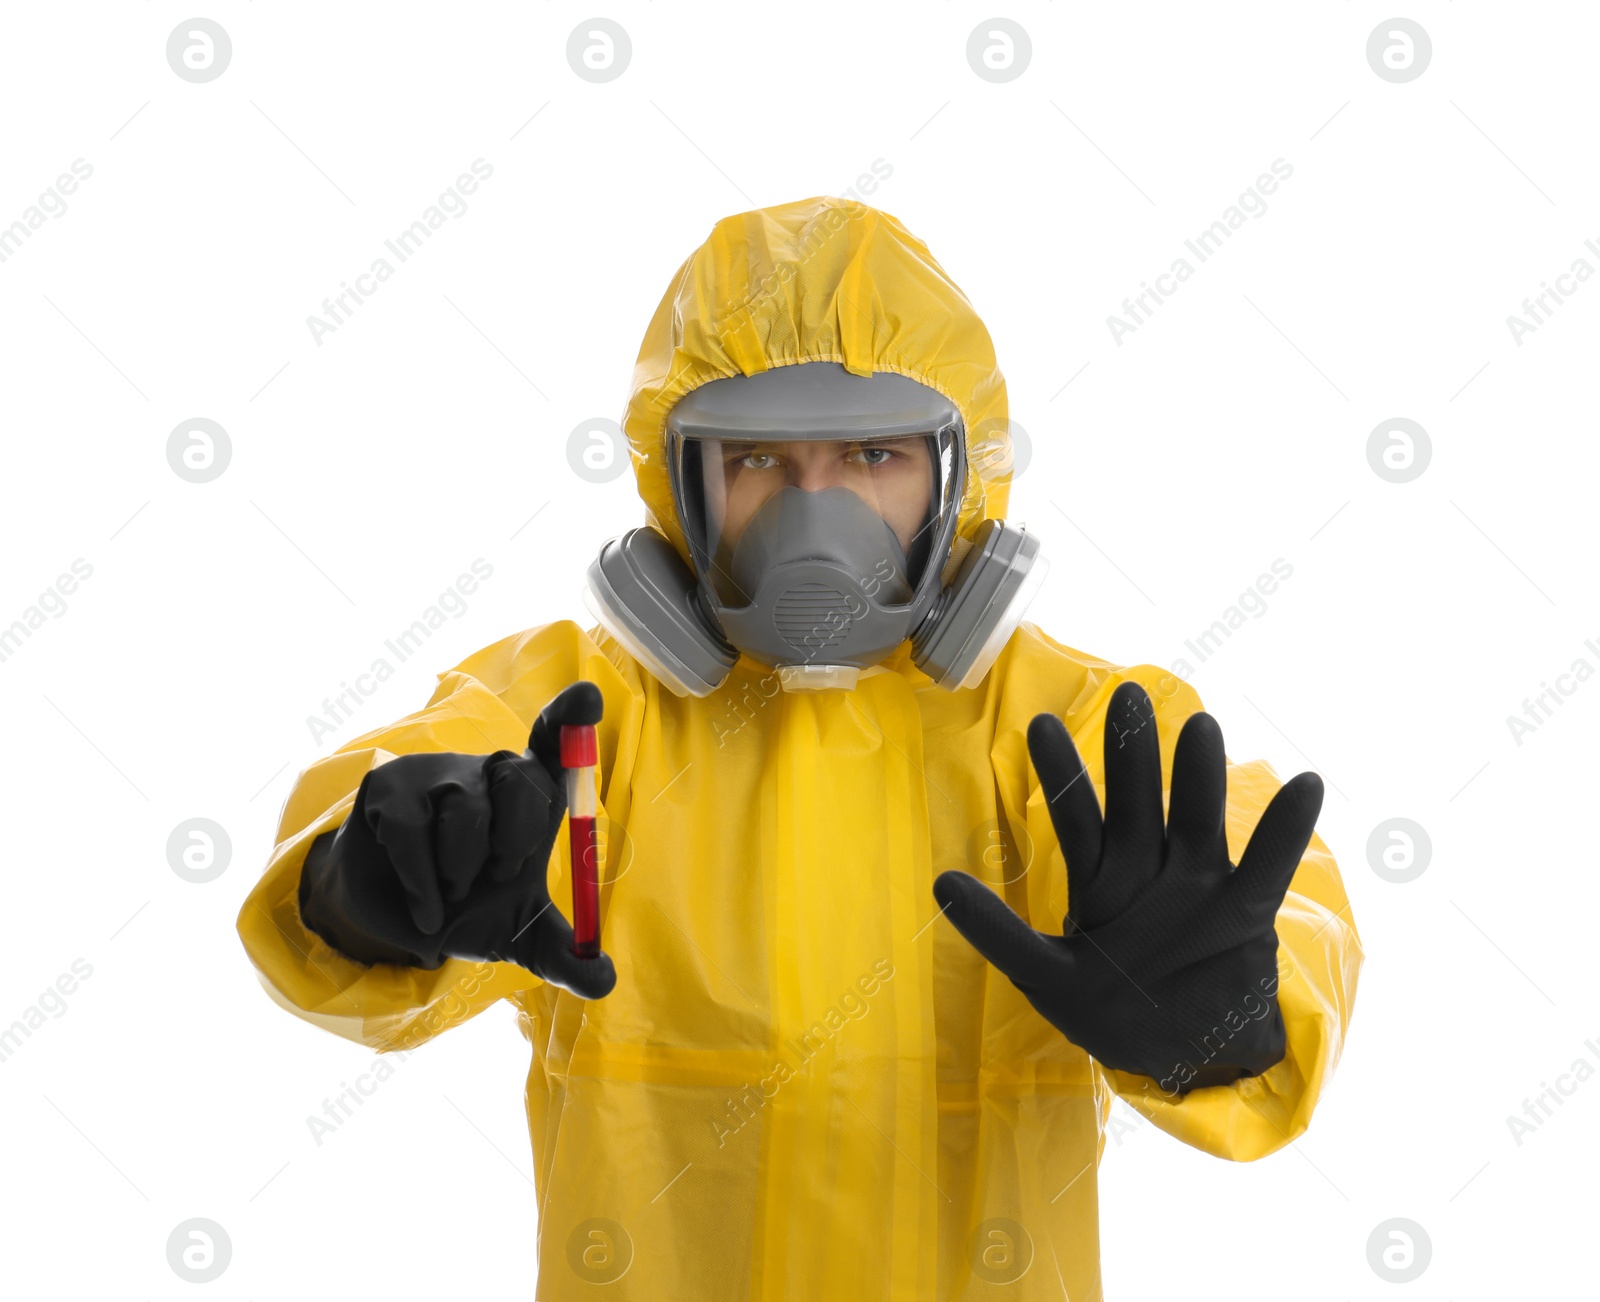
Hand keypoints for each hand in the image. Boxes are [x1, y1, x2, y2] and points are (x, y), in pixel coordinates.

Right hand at [298, 680, 616, 998]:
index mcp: (531, 792)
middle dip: (516, 838)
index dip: (570, 716)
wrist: (394, 918)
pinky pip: (413, 834)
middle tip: (501, 876)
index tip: (588, 698)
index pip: (556, 741)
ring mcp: (438, 775)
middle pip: (521, 775)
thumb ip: (567, 954)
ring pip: (467, 814)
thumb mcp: (521, 935)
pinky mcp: (388, 788)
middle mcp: (490, 771)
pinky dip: (424, 885)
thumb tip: (605, 981)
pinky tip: (427, 912)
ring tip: (456, 894)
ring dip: (463, 872)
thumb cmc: (470, 907)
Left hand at [934, 681, 1322, 1092]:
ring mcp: (1199, 883)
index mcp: (1099, 879)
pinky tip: (1306, 783)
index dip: (1060, 771)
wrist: (1184, 1059)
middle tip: (1127, 696)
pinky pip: (1269, 865)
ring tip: (1199, 726)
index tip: (1037, 723)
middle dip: (1132, 752)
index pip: (1076, 814)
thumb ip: (998, 933)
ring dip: (1199, 776)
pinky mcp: (1245, 912)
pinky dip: (1286, 829)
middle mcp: (1148, 867)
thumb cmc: (1110, 1012)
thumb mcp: (1045, 976)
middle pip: (1139, 800)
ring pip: (1198, 818)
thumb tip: (939, 883)